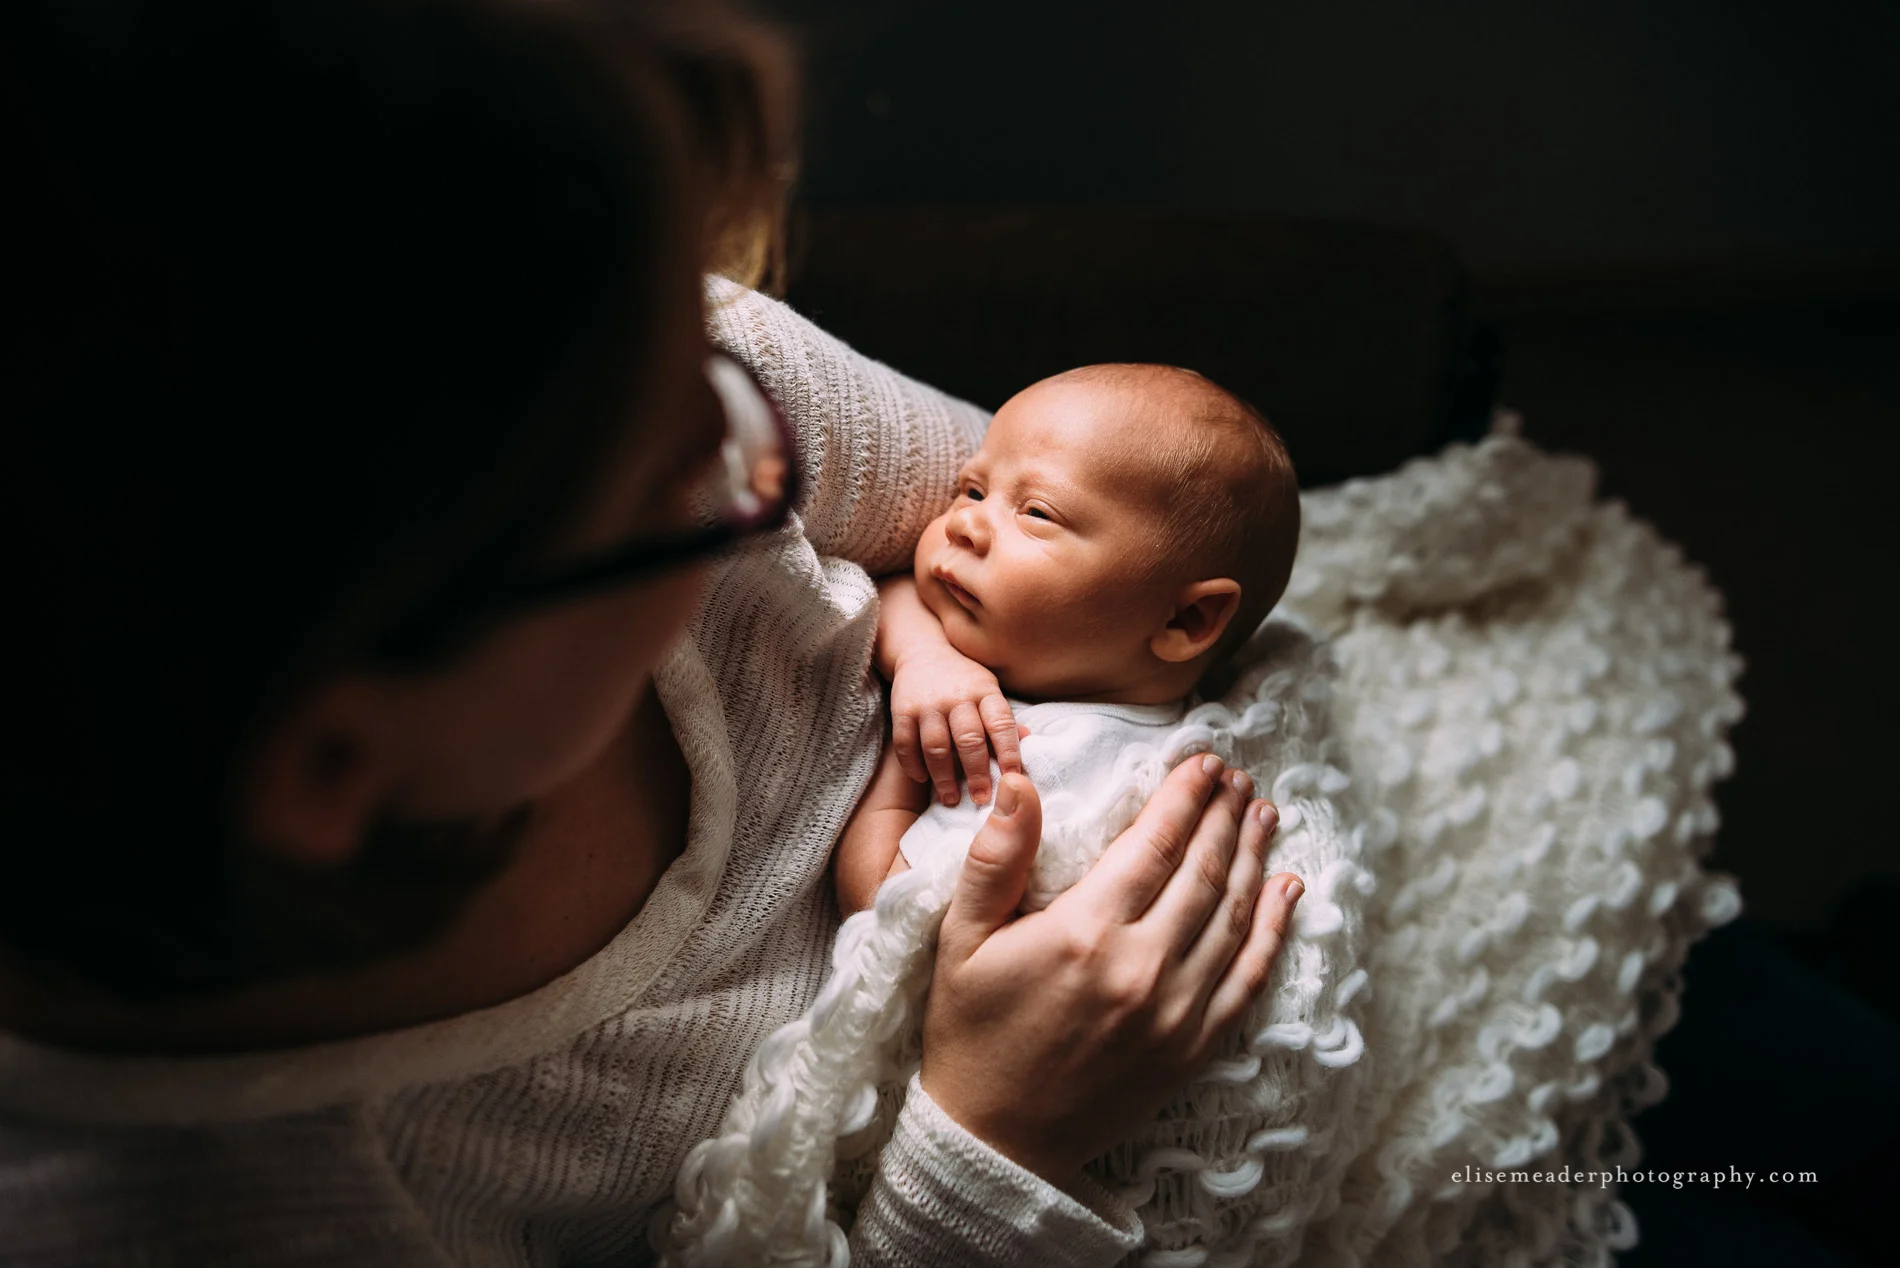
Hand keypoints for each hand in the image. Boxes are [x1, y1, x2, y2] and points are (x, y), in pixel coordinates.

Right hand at [889, 642, 1025, 806]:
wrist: (923, 652)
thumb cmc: (964, 680)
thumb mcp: (989, 690)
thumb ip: (1003, 719)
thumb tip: (1029, 742)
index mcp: (984, 692)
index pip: (1001, 724)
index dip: (1009, 752)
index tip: (1013, 779)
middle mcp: (957, 697)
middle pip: (968, 739)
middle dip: (976, 773)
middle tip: (982, 799)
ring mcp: (928, 704)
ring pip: (936, 746)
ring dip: (944, 777)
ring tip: (951, 799)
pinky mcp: (902, 710)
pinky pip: (906, 744)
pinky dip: (913, 765)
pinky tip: (922, 780)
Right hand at [919, 755, 1300, 1185]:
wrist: (996, 1140)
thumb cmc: (972, 1032)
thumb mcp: (961, 938)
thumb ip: (997, 858)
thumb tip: (1018, 781)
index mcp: (1083, 932)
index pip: (1154, 844)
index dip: (1185, 797)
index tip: (1205, 762)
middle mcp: (1140, 967)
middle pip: (1202, 871)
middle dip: (1225, 816)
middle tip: (1240, 780)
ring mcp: (1175, 1011)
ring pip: (1233, 917)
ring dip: (1254, 858)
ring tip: (1264, 815)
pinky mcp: (1193, 1048)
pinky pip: (1248, 978)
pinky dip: (1273, 930)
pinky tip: (1287, 891)